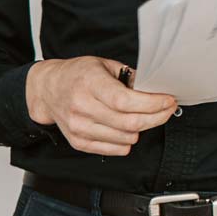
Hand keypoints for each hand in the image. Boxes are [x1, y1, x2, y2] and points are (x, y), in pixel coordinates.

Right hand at [25, 57, 177, 156]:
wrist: (48, 90)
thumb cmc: (77, 75)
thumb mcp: (103, 65)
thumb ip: (128, 77)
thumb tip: (155, 89)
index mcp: (89, 83)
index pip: (125, 102)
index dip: (152, 104)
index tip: (168, 101)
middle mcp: (82, 107)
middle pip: (129, 123)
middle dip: (156, 117)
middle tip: (167, 110)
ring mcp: (79, 128)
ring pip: (126, 139)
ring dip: (142, 129)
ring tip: (143, 117)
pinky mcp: (79, 142)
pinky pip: (115, 150)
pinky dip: (128, 141)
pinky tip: (127, 128)